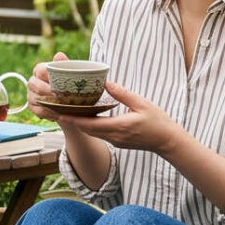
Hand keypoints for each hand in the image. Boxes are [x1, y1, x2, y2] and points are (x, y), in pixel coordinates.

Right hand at [23, 54, 73, 112]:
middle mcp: (33, 81)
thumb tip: (59, 55)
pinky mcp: (33, 107)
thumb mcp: (69, 73)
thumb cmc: (68, 84)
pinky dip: (49, 113)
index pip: (39, 70)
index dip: (47, 76)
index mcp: (40, 70)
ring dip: (50, 104)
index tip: (57, 82)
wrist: (69, 101)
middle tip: (61, 96)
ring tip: (63, 107)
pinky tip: (59, 115)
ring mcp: (31, 95)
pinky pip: (39, 111)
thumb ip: (64, 64)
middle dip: (48, 91)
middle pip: (35, 85)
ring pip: (36, 99)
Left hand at [56, 81, 182, 153]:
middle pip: (86, 129)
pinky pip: (99, 134)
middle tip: (57, 109)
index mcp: (119, 127)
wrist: (167, 141)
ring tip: (66, 112)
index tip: (59, 112)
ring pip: (91, 132)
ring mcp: (115, 141)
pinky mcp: (118, 141)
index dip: (73, 119)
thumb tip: (106, 82)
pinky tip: (85, 117)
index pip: (89, 124)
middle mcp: (114, 137)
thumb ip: (123, 94)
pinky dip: (89, 126)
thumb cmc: (158, 122)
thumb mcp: (142, 104)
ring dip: (79, 123)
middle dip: (71, 120)